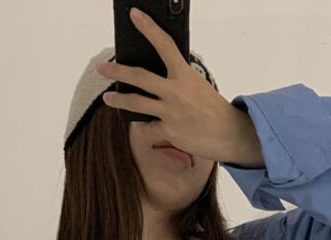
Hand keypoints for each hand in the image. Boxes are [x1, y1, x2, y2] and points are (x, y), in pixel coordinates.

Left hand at [95, 6, 256, 164]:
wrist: (228, 133)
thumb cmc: (211, 108)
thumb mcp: (196, 85)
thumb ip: (176, 80)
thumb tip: (154, 83)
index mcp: (184, 74)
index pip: (164, 44)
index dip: (148, 28)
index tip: (134, 15)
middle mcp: (175, 91)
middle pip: (138, 77)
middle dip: (116, 71)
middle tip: (102, 67)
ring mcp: (170, 112)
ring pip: (135, 103)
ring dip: (118, 99)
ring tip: (107, 97)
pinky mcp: (168, 131)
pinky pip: (147, 128)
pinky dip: (144, 127)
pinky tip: (142, 126)